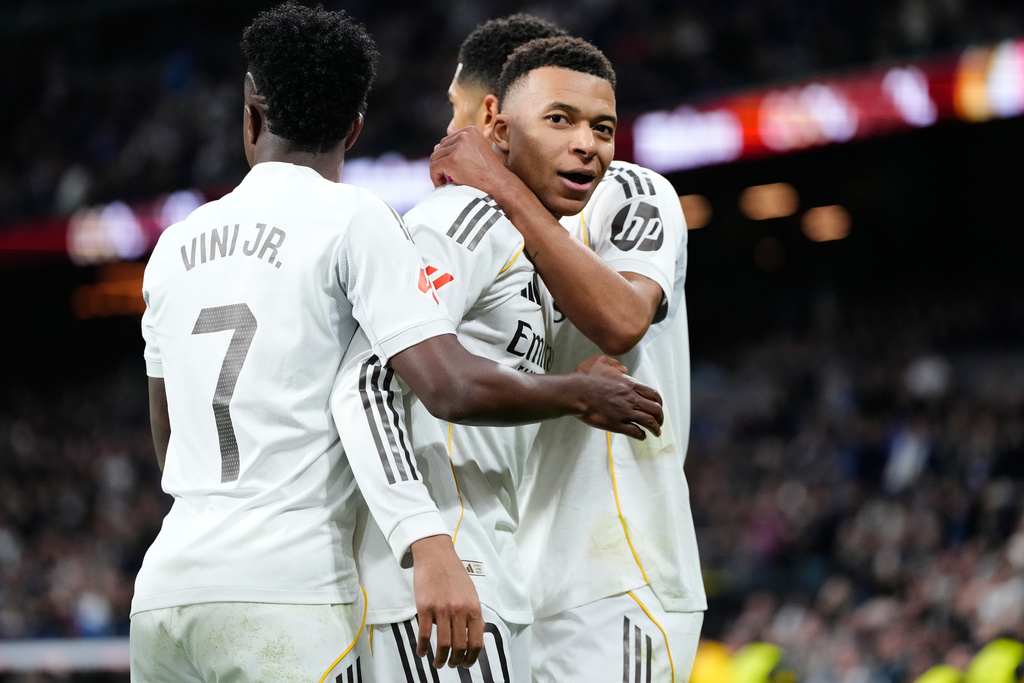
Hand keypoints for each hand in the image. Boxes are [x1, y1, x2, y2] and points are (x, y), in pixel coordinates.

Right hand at [410, 534, 483, 668]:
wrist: (436, 555)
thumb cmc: (454, 574)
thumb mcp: (471, 593)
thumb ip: (474, 613)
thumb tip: (477, 633)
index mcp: (474, 608)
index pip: (477, 642)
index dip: (472, 658)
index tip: (467, 664)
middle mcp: (460, 610)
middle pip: (459, 647)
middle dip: (455, 662)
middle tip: (451, 666)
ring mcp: (442, 609)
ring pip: (443, 644)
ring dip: (440, 660)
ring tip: (438, 664)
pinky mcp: (425, 607)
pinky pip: (424, 635)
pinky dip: (422, 648)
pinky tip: (421, 653)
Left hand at [430, 127, 514, 193]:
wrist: (498, 184)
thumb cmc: (488, 172)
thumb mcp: (476, 152)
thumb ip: (459, 147)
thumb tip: (436, 147)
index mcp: (470, 130)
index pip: (447, 141)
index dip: (446, 156)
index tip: (450, 169)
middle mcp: (464, 135)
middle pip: (440, 148)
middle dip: (441, 164)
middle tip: (446, 177)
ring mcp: (458, 147)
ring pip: (435, 158)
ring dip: (437, 171)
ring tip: (444, 181)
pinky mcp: (452, 160)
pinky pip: (434, 168)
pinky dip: (435, 177)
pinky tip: (442, 184)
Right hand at [573, 355, 663, 438]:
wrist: (575, 392)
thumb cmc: (585, 377)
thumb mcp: (600, 361)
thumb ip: (615, 364)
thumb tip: (623, 369)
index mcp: (630, 384)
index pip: (653, 394)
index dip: (659, 402)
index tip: (658, 406)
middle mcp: (631, 399)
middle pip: (655, 410)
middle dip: (660, 417)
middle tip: (659, 421)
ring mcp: (625, 412)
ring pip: (649, 422)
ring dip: (655, 428)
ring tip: (656, 433)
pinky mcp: (616, 424)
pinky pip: (635, 432)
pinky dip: (641, 435)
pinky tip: (641, 436)